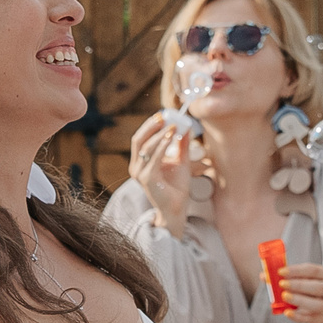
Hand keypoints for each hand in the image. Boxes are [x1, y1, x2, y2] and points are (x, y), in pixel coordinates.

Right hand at [127, 114, 194, 231]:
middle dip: (150, 126)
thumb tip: (186, 127)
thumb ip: (182, 145)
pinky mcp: (147, 179)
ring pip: (145, 147)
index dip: (150, 125)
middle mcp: (136, 167)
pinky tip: (171, 137)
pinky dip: (162, 145)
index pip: (140, 138)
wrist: (177, 208)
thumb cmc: (176, 186)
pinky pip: (154, 158)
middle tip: (164, 116)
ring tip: (173, 126)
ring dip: (159, 134)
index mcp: (140, 162)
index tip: (163, 114)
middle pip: (138, 140)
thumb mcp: (180, 161)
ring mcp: (140, 173)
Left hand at [278, 261, 322, 322]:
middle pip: (317, 287)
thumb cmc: (312, 290)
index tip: (280, 272)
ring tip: (284, 297)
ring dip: (299, 300)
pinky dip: (298, 316)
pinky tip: (287, 313)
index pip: (314, 270)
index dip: (296, 270)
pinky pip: (311, 319)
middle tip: (281, 284)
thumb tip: (264, 275)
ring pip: (317, 305)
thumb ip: (288, 277)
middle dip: (298, 285)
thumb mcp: (306, 280)